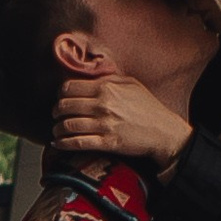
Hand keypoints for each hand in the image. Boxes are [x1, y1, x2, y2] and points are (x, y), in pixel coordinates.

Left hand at [53, 70, 196, 166]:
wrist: (164, 132)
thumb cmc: (149, 107)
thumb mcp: (131, 84)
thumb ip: (108, 78)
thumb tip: (89, 76)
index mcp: (106, 87)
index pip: (69, 87)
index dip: (60, 94)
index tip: (61, 99)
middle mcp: (102, 104)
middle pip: (64, 106)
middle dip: (56, 111)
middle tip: (56, 115)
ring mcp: (104, 124)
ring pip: (67, 125)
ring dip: (57, 129)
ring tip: (57, 131)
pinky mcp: (107, 142)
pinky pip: (77, 142)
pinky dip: (63, 144)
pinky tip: (58, 144)